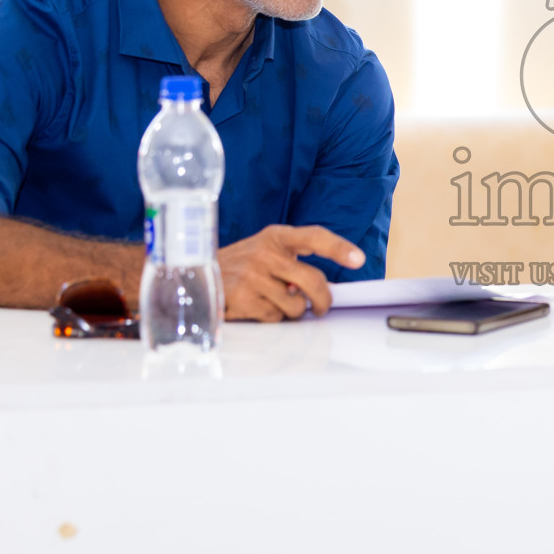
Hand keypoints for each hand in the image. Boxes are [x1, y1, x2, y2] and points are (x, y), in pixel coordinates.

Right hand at [217, 225, 364, 320]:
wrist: (195, 275)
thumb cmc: (240, 265)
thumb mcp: (265, 251)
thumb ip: (292, 262)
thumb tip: (317, 290)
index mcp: (276, 236)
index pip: (315, 237)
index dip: (339, 248)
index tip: (358, 260)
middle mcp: (265, 252)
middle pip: (313, 280)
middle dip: (323, 300)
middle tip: (320, 307)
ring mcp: (253, 275)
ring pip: (295, 305)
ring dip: (291, 310)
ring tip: (274, 301)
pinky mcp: (243, 298)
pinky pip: (275, 317)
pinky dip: (272, 317)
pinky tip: (257, 306)